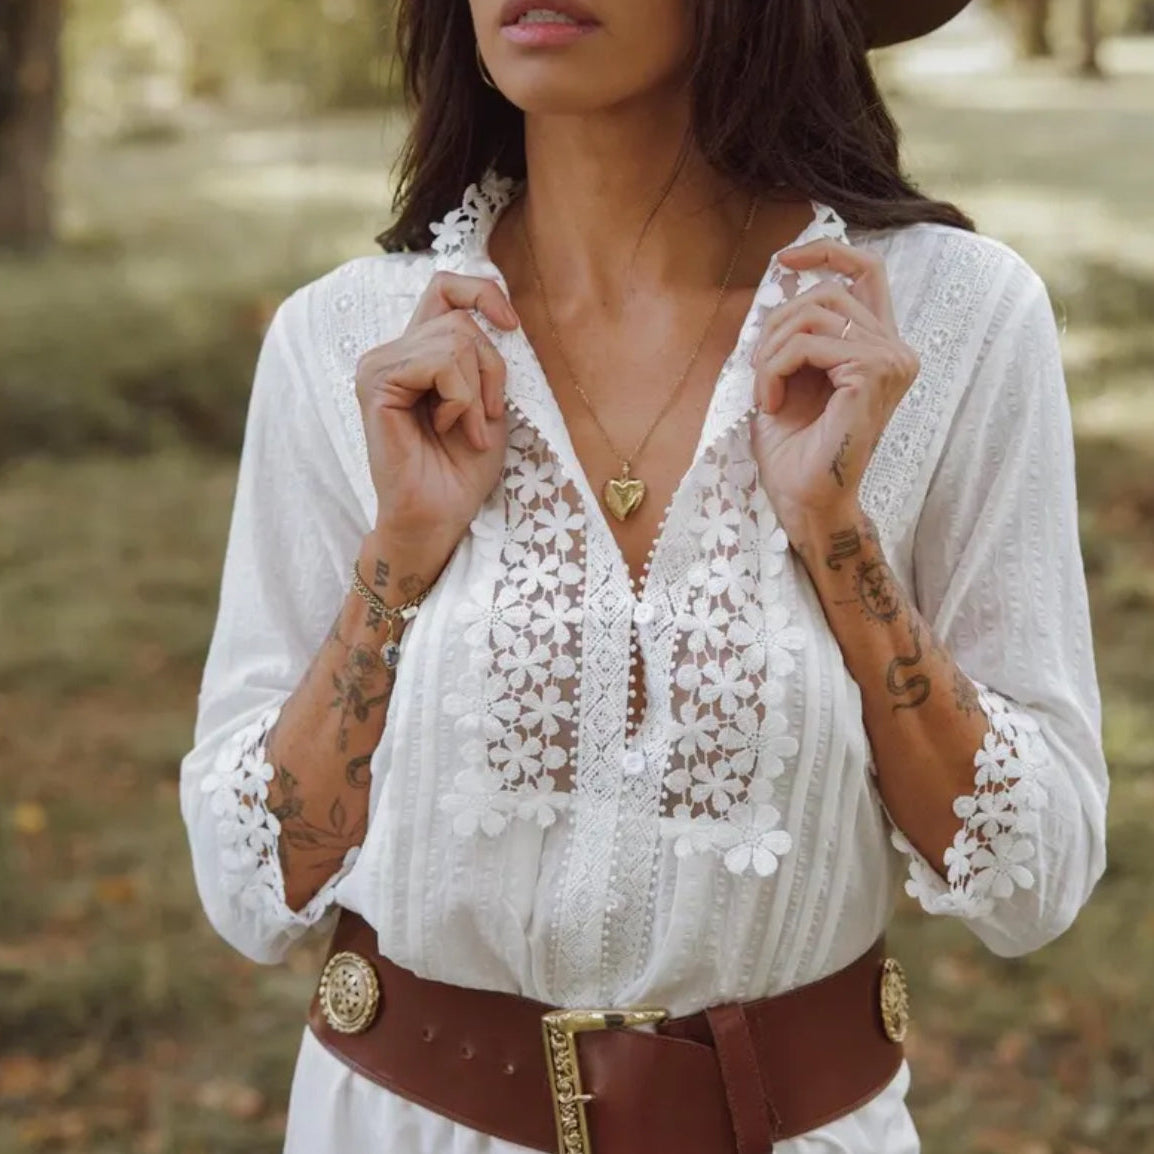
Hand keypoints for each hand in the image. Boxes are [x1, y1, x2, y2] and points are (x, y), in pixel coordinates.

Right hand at [356, 271, 518, 547]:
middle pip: (460, 320)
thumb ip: (485, 358)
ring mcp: (379, 366)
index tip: (512, 325)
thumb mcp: (488, 402)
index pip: (444, 288)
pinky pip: (439, 363)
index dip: (482, 292)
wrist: (439, 516)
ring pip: (453, 338)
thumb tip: (502, 315)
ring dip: (476, 392)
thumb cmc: (462, 469)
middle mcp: (392, 353)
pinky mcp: (376, 384)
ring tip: (465, 430)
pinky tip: (447, 428)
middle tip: (484, 419)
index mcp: (416, 352)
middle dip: (490, 370)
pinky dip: (460, 399)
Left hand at [747, 240, 918, 550]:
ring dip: (772, 350)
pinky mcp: (871, 372)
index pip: (867, 273)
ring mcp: (890, 359)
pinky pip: (807, 344)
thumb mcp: (791, 376)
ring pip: (814, 315)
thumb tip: (785, 283)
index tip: (784, 259)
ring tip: (763, 391)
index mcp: (880, 347)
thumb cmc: (795, 449)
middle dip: (778, 323)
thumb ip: (800, 332)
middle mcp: (896, 349)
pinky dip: (774, 368)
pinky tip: (770, 403)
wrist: (804, 500)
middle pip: (827, 293)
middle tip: (759, 368)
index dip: (828, 252)